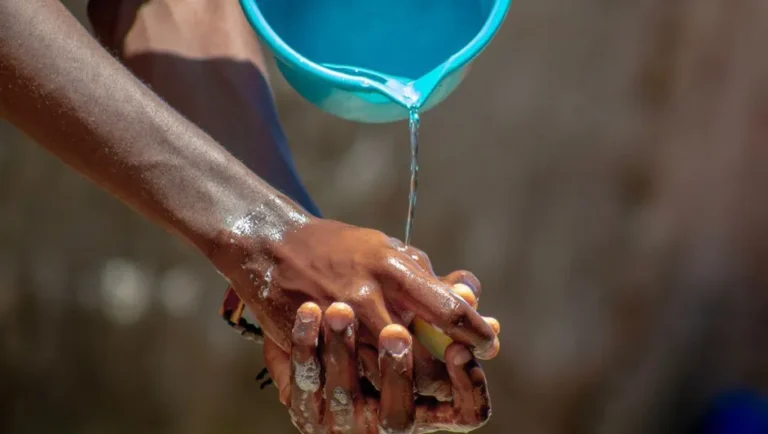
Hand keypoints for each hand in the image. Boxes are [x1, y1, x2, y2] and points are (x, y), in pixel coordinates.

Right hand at [214, 213, 499, 398]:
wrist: (272, 245)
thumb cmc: (341, 247)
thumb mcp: (388, 250)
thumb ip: (429, 276)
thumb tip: (473, 295)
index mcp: (394, 270)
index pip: (449, 309)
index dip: (476, 332)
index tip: (489, 341)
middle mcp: (370, 296)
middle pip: (424, 355)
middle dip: (447, 370)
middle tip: (457, 370)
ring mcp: (340, 322)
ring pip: (388, 373)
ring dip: (411, 381)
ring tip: (426, 383)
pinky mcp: (315, 342)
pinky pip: (352, 374)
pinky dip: (373, 381)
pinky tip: (383, 381)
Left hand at [265, 302, 492, 433]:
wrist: (310, 302)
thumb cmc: (379, 308)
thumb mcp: (416, 302)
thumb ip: (443, 300)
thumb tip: (470, 293)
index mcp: (429, 400)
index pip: (468, 412)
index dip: (470, 387)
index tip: (461, 348)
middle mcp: (391, 416)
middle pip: (400, 415)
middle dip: (397, 374)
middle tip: (395, 332)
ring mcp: (346, 417)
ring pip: (346, 394)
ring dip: (344, 352)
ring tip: (341, 310)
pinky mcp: (305, 404)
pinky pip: (304, 378)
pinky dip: (307, 343)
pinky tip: (310, 310)